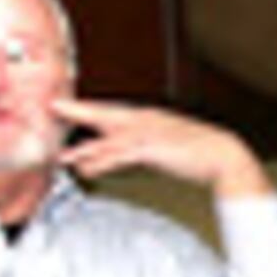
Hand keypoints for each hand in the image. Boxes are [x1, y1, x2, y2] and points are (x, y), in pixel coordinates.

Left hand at [53, 98, 265, 201]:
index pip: (112, 112)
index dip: (87, 110)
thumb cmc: (199, 152)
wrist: (224, 155)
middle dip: (77, 111)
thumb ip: (142, 149)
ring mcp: (148, 133)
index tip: (67, 108)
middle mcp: (145, 120)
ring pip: (107, 139)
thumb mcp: (166, 145)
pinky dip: (101, 162)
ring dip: (82, 148)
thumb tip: (126, 156)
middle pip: (103, 114)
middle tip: (52, 107)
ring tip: (62, 156)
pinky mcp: (151, 148)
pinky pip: (119, 156)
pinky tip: (87, 169)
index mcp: (148, 116)